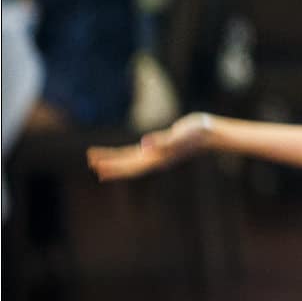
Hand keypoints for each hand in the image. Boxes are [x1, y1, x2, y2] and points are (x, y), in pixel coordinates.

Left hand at [88, 113, 213, 180]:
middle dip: (110, 164)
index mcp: (157, 158)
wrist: (211, 133)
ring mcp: (159, 154)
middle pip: (128, 165)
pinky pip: (140, 153)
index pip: (130, 166)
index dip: (113, 166)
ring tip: (99, 161)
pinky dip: (128, 154)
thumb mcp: (179, 135)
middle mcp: (156, 159)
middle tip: (91, 162)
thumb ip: (162, 141)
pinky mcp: (161, 146)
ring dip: (116, 160)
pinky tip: (124, 154)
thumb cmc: (196, 133)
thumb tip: (144, 145)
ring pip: (132, 160)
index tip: (97, 166)